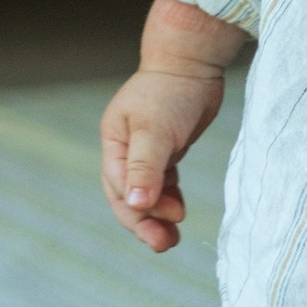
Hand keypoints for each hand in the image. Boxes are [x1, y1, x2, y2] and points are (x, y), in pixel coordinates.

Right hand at [101, 0, 242, 253]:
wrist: (193, 62)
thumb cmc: (171, 91)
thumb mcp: (156, 129)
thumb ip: (145, 167)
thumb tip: (136, 205)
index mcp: (113, 141)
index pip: (119, 187)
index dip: (139, 210)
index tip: (164, 221)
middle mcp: (124, 148)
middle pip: (128, 196)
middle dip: (144, 223)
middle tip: (164, 244)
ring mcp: (145, 150)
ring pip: (146, 194)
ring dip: (157, 217)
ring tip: (172, 240)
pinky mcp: (167, 149)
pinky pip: (163, 184)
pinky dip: (169, 200)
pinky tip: (179, 212)